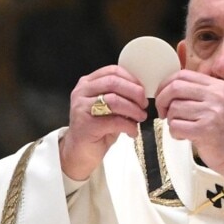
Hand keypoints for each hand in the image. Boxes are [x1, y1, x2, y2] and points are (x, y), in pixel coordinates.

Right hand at [60, 65, 147, 180]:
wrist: (79, 152)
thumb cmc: (97, 129)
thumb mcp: (108, 108)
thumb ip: (120, 96)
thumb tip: (142, 92)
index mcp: (87, 83)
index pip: (112, 71)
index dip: (132, 79)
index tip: (142, 90)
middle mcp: (82, 92)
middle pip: (114, 82)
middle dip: (135, 93)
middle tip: (144, 104)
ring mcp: (81, 108)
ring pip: (114, 100)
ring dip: (134, 109)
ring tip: (141, 117)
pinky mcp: (86, 125)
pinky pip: (114, 121)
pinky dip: (129, 126)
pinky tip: (132, 132)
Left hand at [155, 70, 223, 189]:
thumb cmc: (222, 129)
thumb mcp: (216, 103)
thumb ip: (196, 92)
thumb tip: (166, 87)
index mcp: (217, 86)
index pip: (183, 74)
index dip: (166, 84)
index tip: (162, 95)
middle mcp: (216, 96)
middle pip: (175, 88)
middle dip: (162, 100)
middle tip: (163, 112)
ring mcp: (212, 113)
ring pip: (174, 109)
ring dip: (171, 120)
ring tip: (181, 127)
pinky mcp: (205, 130)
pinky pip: (176, 126)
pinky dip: (174, 133)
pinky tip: (184, 136)